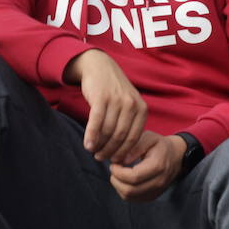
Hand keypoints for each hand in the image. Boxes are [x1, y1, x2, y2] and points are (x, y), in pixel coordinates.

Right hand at [63, 48, 146, 162]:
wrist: (100, 67)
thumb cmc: (113, 91)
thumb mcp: (128, 105)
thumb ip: (128, 123)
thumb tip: (123, 150)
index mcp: (141, 109)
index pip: (134, 138)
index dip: (124, 152)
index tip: (115, 160)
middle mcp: (132, 105)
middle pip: (121, 137)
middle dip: (110, 151)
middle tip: (101, 158)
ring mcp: (117, 101)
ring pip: (108, 131)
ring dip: (100, 146)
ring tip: (93, 152)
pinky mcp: (102, 98)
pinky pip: (96, 122)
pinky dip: (91, 136)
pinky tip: (87, 145)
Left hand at [109, 131, 184, 201]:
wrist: (176, 155)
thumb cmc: (160, 145)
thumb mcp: (149, 138)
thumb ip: (135, 146)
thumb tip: (122, 160)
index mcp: (158, 166)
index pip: (133, 176)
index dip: (118, 172)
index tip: (114, 164)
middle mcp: (159, 181)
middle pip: (130, 189)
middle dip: (116, 180)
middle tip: (114, 169)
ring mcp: (156, 190)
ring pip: (129, 196)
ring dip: (118, 186)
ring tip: (119, 174)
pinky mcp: (153, 196)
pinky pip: (132, 199)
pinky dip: (123, 191)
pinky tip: (125, 180)